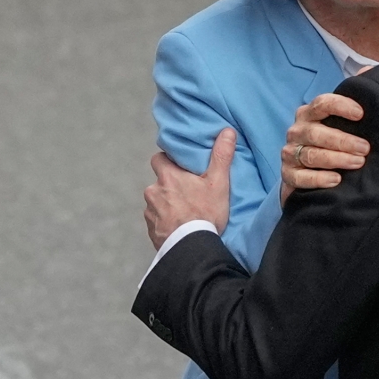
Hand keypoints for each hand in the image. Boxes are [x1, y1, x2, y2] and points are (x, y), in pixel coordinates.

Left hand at [143, 128, 235, 249]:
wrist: (192, 247)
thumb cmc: (205, 213)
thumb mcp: (219, 182)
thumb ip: (222, 156)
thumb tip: (227, 131)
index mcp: (168, 176)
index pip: (160, 158)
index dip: (169, 160)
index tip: (182, 166)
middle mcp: (154, 191)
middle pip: (159, 181)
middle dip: (169, 184)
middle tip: (188, 191)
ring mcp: (150, 212)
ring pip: (157, 201)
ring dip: (167, 204)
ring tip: (185, 212)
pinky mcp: (151, 229)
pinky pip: (156, 220)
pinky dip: (165, 221)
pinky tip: (179, 226)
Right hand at [281, 93, 368, 203]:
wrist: (314, 173)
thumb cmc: (334, 140)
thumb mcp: (345, 118)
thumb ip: (357, 93)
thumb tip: (368, 69)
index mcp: (310, 113)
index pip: (322, 104)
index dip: (341, 106)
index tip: (361, 114)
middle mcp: (297, 130)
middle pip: (316, 133)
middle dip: (343, 141)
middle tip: (365, 148)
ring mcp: (290, 152)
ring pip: (311, 155)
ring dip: (336, 159)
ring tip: (358, 162)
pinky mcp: (288, 175)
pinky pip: (300, 177)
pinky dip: (319, 179)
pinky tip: (337, 180)